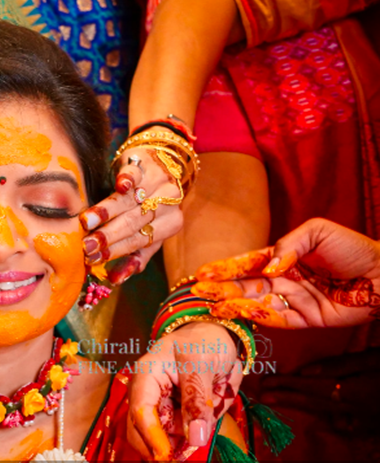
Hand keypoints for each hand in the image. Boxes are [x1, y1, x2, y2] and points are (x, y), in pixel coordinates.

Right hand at [79, 145, 183, 283]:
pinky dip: (128, 179)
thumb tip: (114, 280)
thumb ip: (136, 255)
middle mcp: (168, 203)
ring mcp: (157, 181)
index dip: (115, 250)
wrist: (160, 165)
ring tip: (87, 221)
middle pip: (134, 222)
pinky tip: (120, 185)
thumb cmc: (149, 205)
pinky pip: (136, 172)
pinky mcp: (144, 162)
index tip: (92, 258)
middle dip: (108, 235)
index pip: (139, 240)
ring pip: (131, 200)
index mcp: (170, 224)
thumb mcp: (149, 231)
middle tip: (86, 245)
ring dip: (109, 211)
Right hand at [126, 323, 241, 460]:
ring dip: (188, 434)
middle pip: (142, 430)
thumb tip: (196, 437)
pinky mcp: (177, 415)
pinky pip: (184, 435)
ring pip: (166, 437)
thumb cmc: (203, 341)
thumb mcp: (201, 362)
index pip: (140, 410)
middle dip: (164, 444)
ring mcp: (162, 406)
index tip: (166, 456)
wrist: (216, 337)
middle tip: (185, 453)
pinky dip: (199, 431)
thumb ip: (197, 398)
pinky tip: (212, 402)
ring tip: (213, 399)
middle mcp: (148, 393)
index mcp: (147, 375)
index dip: (151, 436)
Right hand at [192, 218, 379, 327]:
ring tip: (214, 305)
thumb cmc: (353, 248)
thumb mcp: (318, 232)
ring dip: (234, 304)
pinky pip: (279, 318)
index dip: (225, 267)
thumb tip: (268, 268)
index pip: (248, 263)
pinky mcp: (306, 319)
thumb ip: (288, 245)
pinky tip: (243, 311)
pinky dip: (260, 315)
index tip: (203, 272)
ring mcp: (294, 300)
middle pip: (246, 285)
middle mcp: (283, 279)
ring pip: (257, 303)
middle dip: (221, 288)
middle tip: (199, 291)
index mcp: (283, 257)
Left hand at [260, 347, 379, 435]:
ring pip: (325, 411)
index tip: (267, 381)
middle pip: (314, 402)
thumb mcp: (374, 359)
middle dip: (287, 398)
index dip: (288, 384)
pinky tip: (317, 415)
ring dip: (299, 406)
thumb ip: (342, 365)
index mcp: (353, 390)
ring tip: (277, 401)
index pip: (312, 386)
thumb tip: (306, 371)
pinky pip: (344, 421)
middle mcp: (354, 407)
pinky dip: (328, 417)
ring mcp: (363, 417)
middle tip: (263, 396)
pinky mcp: (370, 421)